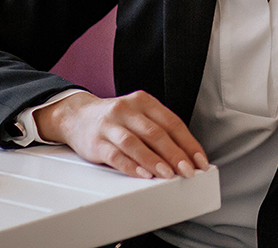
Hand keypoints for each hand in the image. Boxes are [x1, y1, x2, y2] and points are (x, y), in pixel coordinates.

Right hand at [33, 90, 208, 179]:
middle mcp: (126, 110)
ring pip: (135, 143)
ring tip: (168, 174)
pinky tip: (142, 175)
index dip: (188, 143)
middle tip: (188, 170)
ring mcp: (110, 125)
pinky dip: (130, 166)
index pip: (171, 122)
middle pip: (155, 133)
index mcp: (143, 101)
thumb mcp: (139, 115)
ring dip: (154, 161)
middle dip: (175, 154)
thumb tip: (186, 156)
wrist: (77, 116)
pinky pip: (115, 155)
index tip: (200, 160)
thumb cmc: (115, 120)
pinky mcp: (96, 142)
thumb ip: (159, 131)